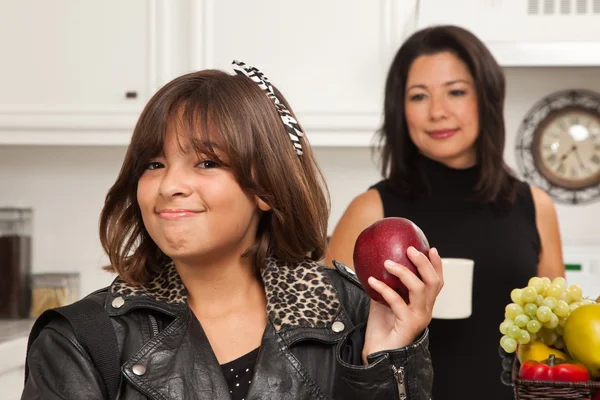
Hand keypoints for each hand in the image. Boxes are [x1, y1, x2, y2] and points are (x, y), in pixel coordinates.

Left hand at [361, 247, 442, 363]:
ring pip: (420, 289)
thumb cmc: (381, 329)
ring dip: (404, 272)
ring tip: (387, 263)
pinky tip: (372, 281)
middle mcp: (425, 311)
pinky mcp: (408, 325)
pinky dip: (384, 288)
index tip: (430, 248)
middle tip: (410, 249)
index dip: (436, 265)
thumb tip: (375, 265)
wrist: (377, 355)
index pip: (437, 283)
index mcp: (423, 305)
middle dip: (424, 263)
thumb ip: (386, 286)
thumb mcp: (383, 302)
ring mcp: (418, 318)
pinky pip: (397, 301)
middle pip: (434, 282)